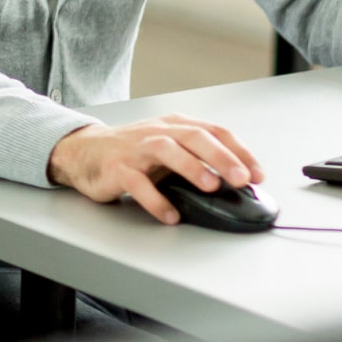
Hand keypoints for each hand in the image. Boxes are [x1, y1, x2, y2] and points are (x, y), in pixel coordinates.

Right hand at [47, 115, 264, 224]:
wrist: (84, 153)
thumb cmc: (133, 153)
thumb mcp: (169, 148)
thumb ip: (197, 159)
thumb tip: (236, 181)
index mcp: (175, 126)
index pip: (214, 131)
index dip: (239, 151)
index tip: (257, 174)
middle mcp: (158, 132)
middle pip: (194, 137)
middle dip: (222, 156)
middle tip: (241, 178)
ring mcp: (136, 149)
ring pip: (167, 151)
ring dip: (192, 168)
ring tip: (211, 186)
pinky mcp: (117, 168)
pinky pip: (138, 184)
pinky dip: (156, 200)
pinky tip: (171, 215)